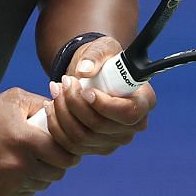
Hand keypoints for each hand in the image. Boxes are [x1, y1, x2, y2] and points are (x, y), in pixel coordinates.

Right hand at [0, 88, 81, 195]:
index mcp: (25, 141)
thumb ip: (42, 104)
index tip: (64, 148)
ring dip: (38, 175)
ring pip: (40, 186)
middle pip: (56, 174)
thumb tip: (65, 111)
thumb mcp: (12, 100)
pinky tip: (10, 171)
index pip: (66, 157)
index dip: (68, 152)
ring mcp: (8, 187)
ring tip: (25, 160)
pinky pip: (23, 195)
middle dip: (55, 164)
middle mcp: (18, 167)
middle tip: (45, 154)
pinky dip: (22, 185)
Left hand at [44, 37, 156, 157]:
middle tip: (63, 81)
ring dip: (62, 112)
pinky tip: (51, 106)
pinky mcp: (96, 148)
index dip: (104, 105)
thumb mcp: (102, 48)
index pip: (128, 114)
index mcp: (144, 102)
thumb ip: (95, 56)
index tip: (86, 90)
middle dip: (75, 103)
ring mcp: (115, 140)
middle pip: (100, 126)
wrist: (91, 74)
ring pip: (82, 138)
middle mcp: (134, 126)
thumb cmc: (103, 60)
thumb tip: (84, 70)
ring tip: (55, 89)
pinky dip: (56, 126)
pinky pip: (71, 146)